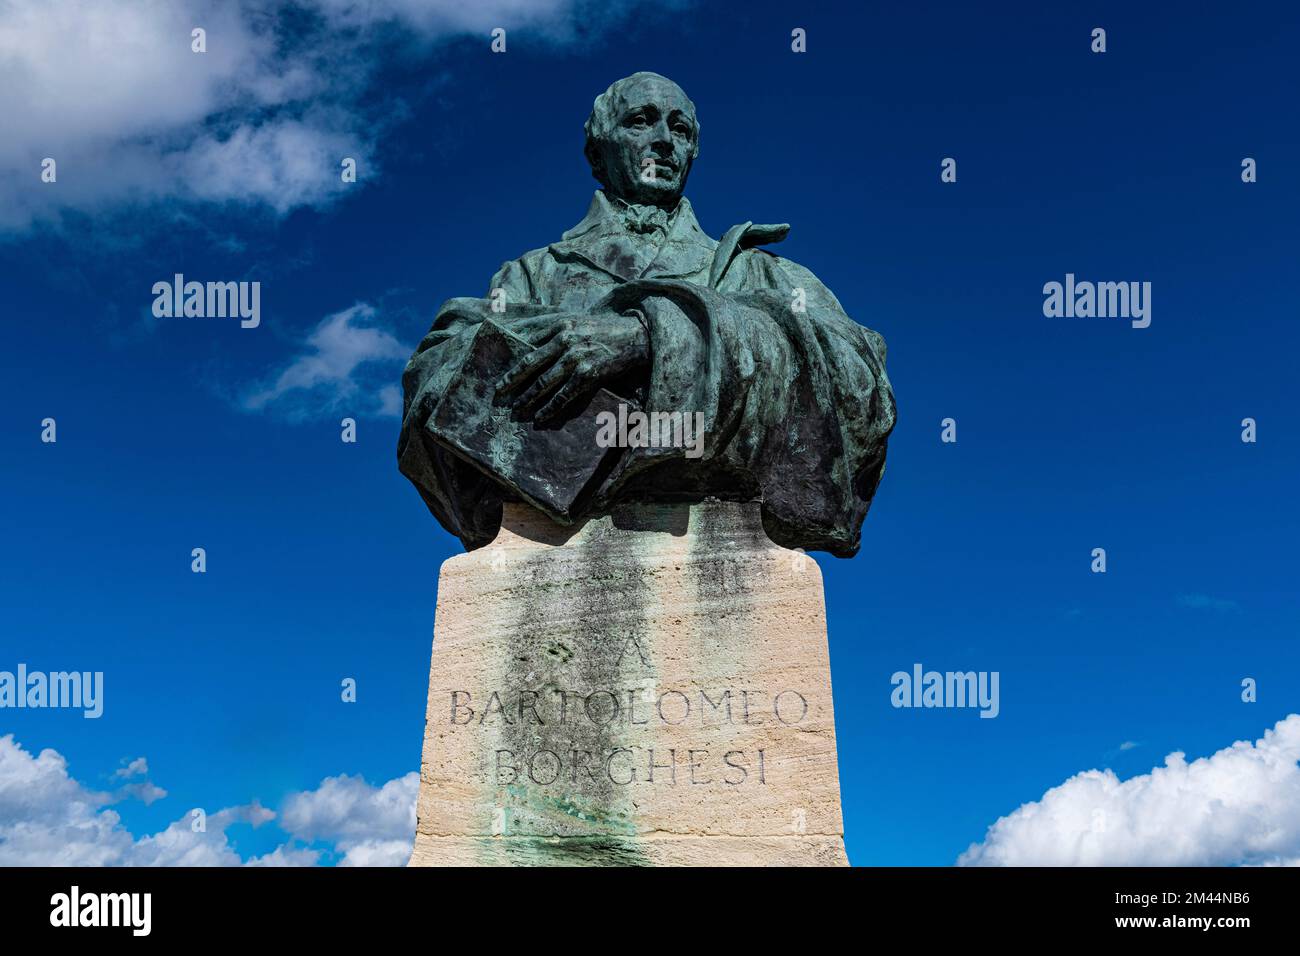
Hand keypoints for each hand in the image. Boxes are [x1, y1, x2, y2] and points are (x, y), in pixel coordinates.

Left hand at [497, 311, 648, 423]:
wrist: (636, 336)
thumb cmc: (604, 329)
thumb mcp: (577, 321)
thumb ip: (553, 328)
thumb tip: (528, 340)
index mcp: (560, 326)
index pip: (528, 347)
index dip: (513, 364)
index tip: (502, 376)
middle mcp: (565, 341)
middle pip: (530, 365)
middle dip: (512, 381)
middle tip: (498, 394)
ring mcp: (576, 358)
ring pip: (544, 383)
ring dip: (527, 398)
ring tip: (516, 409)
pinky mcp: (588, 375)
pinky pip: (563, 395)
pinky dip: (550, 408)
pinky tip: (540, 417)